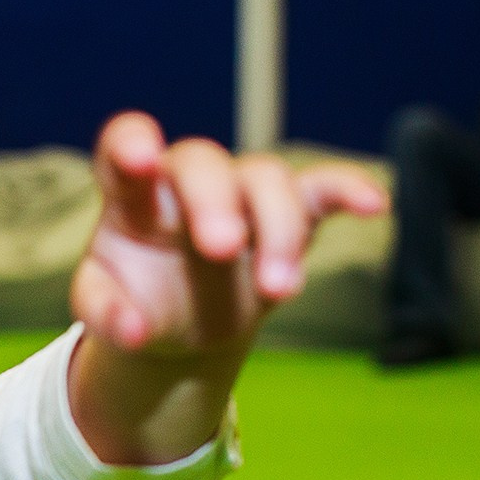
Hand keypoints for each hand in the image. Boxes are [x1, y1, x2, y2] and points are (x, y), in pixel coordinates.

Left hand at [69, 112, 388, 363]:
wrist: (176, 324)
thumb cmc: (134, 301)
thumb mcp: (103, 309)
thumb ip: (105, 316)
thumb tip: (133, 334)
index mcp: (132, 197)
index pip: (124, 148)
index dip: (132, 145)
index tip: (141, 156)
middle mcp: (187, 183)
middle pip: (205, 165)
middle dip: (215, 203)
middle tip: (221, 250)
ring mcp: (240, 194)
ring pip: (266, 181)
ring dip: (277, 232)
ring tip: (279, 292)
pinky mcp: (287, 215)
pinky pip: (320, 189)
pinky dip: (348, 190)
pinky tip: (376, 204)